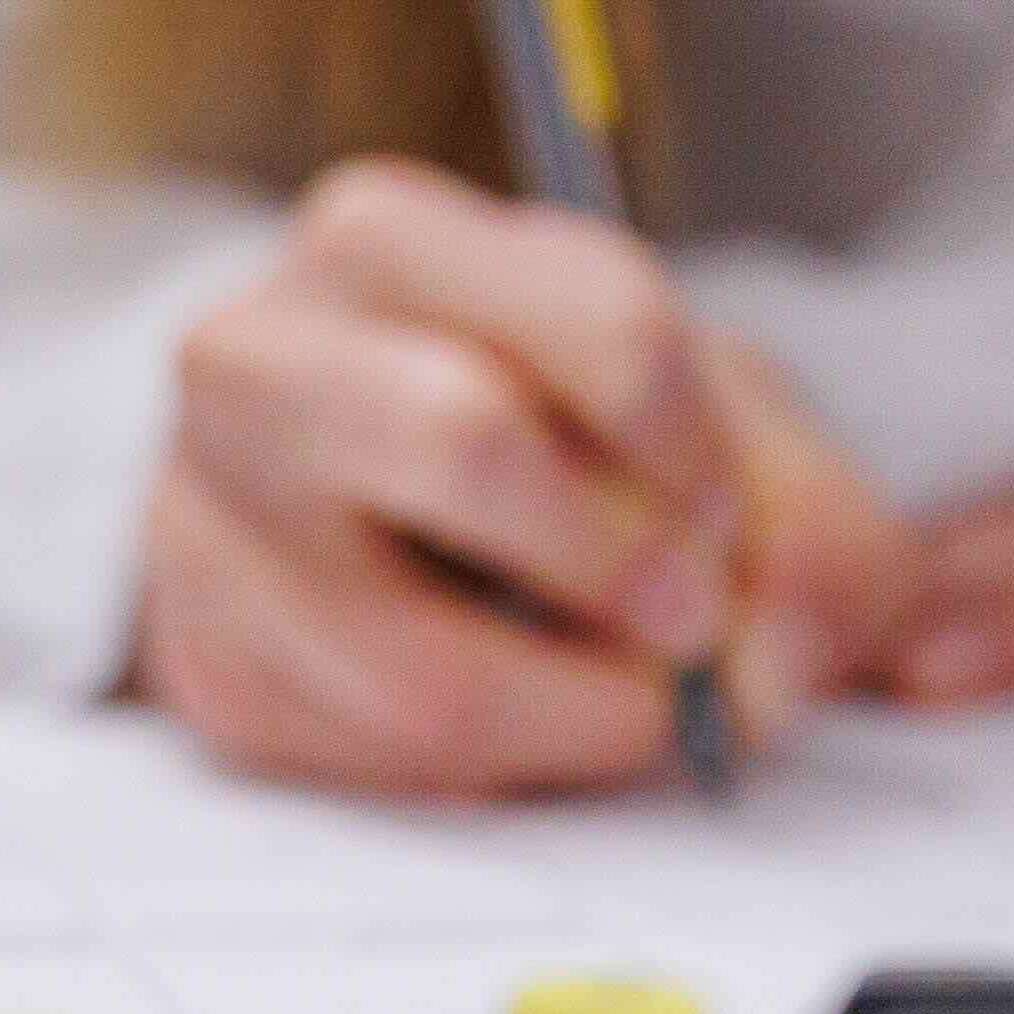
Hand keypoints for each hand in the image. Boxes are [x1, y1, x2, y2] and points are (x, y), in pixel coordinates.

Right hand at [133, 159, 915, 796]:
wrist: (342, 501)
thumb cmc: (547, 437)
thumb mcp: (701, 427)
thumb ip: (814, 529)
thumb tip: (784, 664)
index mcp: (388, 238)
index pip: (605, 320)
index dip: (706, 454)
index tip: (728, 519)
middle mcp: (254, 354)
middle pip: (468, 443)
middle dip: (624, 567)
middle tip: (687, 623)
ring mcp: (199, 517)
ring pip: (425, 673)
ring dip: (580, 719)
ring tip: (619, 700)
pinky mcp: (201, 665)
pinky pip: (383, 770)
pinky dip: (498, 775)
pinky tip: (515, 717)